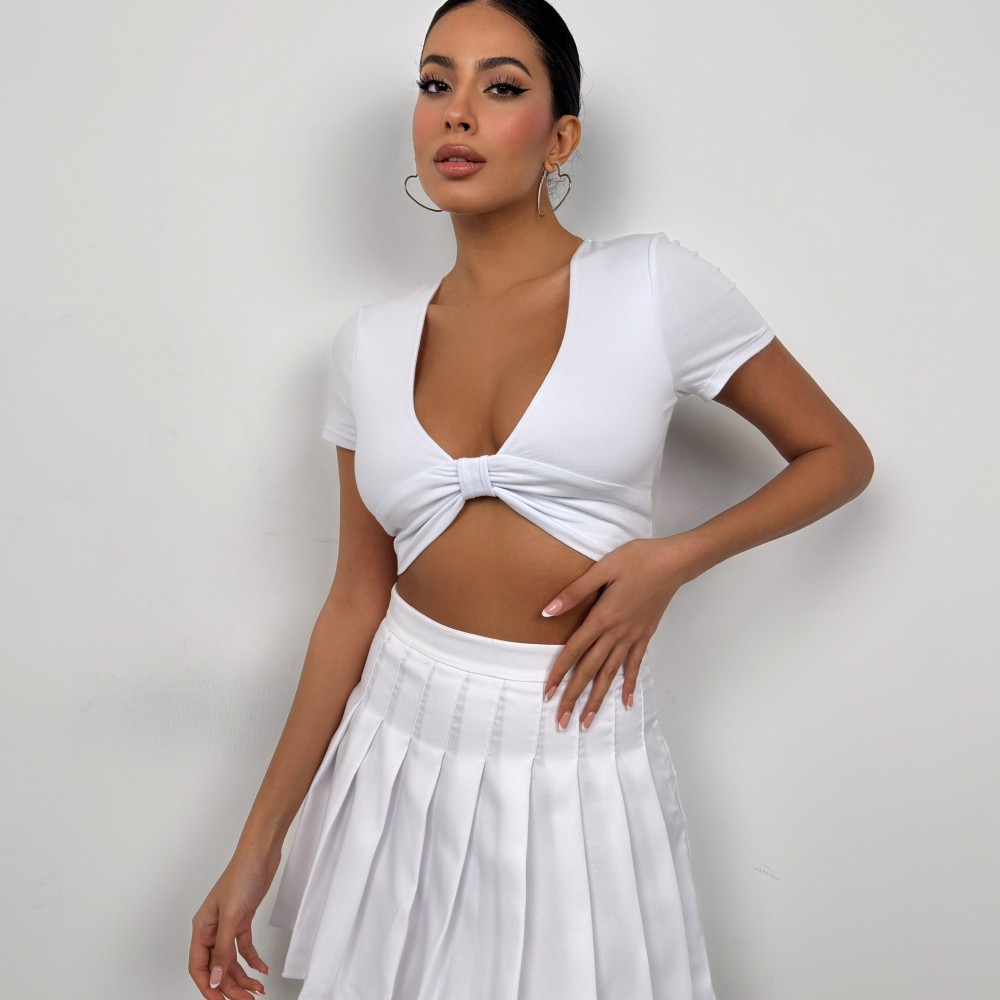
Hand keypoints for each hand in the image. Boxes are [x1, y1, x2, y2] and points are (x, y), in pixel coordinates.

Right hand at [189, 847, 280, 998]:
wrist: (261, 854)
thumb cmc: (242, 875)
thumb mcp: (232, 916)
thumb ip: (223, 950)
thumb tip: (216, 979)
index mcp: (202, 928)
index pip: (199, 967)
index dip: (208, 986)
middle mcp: (213, 929)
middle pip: (217, 967)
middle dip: (230, 986)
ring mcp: (228, 925)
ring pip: (231, 960)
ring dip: (243, 977)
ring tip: (257, 990)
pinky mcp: (243, 920)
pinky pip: (244, 947)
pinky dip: (252, 960)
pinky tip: (261, 969)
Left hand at [540, 536, 699, 730]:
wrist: (674, 562)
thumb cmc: (638, 559)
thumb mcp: (602, 569)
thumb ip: (574, 592)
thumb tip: (547, 611)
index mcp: (602, 617)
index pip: (574, 651)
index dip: (558, 673)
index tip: (547, 694)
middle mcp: (617, 633)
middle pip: (590, 670)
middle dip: (574, 697)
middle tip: (562, 722)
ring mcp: (633, 636)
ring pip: (611, 674)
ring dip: (598, 699)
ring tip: (587, 721)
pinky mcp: (645, 635)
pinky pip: (635, 664)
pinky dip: (629, 684)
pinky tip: (626, 702)